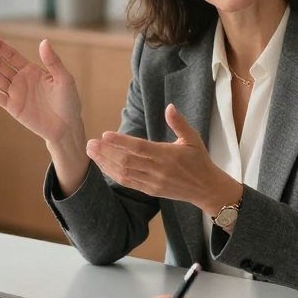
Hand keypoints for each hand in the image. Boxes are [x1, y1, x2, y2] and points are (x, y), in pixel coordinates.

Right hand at [0, 35, 84, 148]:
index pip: (12, 55)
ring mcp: (15, 93)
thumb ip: (53, 61)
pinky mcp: (13, 107)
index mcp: (32, 70)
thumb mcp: (64, 79)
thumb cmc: (69, 102)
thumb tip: (44, 42)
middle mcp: (21, 79)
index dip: (0, 46)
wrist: (66, 127)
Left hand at [87, 104, 239, 213]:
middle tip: (90, 143)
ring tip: (92, 152)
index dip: (121, 142)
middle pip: (127, 161)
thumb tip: (169, 107)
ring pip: (124, 173)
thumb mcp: (193, 139)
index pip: (140, 148)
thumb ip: (179, 123)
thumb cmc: (199, 160)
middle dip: (106, 152)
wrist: (206, 188)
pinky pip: (128, 183)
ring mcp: (153, 182)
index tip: (105, 135)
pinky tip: (103, 165)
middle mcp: (158, 170)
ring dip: (106, 163)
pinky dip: (113, 174)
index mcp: (167, 155)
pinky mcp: (150, 191)